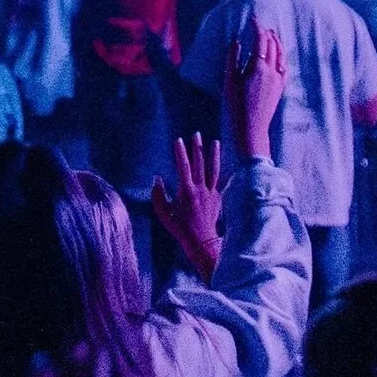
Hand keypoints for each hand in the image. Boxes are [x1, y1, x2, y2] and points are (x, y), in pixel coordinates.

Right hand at [149, 132, 224, 283]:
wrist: (201, 242)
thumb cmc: (179, 228)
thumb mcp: (163, 213)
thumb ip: (158, 195)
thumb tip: (157, 179)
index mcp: (186, 191)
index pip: (183, 166)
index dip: (180, 152)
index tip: (178, 140)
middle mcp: (200, 189)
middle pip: (199, 164)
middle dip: (197, 148)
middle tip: (196, 134)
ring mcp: (211, 193)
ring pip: (213, 170)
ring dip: (213, 155)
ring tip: (215, 142)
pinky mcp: (217, 199)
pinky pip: (218, 181)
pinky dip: (218, 171)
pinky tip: (219, 163)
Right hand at [224, 17, 284, 160]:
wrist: (250, 129)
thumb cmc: (235, 106)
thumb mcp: (229, 80)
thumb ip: (233, 58)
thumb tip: (237, 41)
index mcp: (258, 68)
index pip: (261, 40)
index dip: (257, 27)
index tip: (253, 18)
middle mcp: (272, 72)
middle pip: (273, 45)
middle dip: (266, 33)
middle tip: (259, 25)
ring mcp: (278, 80)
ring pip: (281, 55)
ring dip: (276, 42)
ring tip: (270, 34)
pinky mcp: (280, 89)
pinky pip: (284, 67)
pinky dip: (281, 56)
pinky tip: (278, 55)